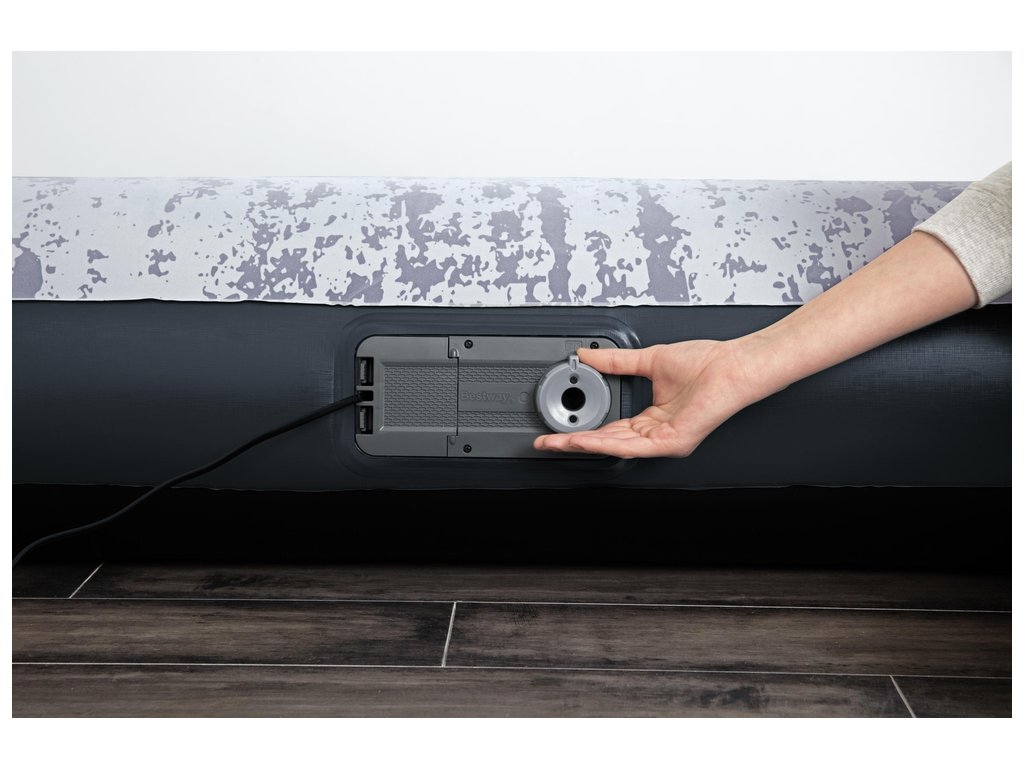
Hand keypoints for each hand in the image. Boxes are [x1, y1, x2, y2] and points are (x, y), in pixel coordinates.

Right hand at [533, 340, 760, 457]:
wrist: (734, 365)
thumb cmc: (708, 364)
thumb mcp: (649, 359)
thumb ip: (616, 361)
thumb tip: (589, 354)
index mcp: (653, 418)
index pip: (611, 428)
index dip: (583, 428)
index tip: (560, 427)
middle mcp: (657, 434)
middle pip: (607, 441)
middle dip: (574, 442)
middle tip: (547, 442)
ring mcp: (665, 440)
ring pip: (616, 446)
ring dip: (584, 444)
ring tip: (559, 443)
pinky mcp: (673, 441)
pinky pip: (633, 445)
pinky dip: (607, 442)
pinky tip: (588, 440)